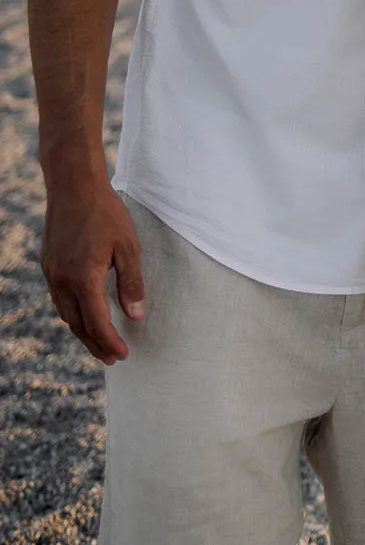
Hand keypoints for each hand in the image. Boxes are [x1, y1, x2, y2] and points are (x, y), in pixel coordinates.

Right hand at [42, 176, 143, 363]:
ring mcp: (52, 273)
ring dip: (83, 331)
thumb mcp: (128, 246)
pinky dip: (73, 313)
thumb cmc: (106, 213)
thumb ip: (131, 283)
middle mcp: (63, 281)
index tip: (123, 356)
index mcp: (84, 278)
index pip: (97, 323)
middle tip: (112, 359)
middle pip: (78, 325)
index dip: (110, 343)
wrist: (73, 186)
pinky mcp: (49, 265)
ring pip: (66, 314)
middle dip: (95, 345)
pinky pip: (59, 299)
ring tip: (100, 342)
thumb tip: (135, 316)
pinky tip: (84, 314)